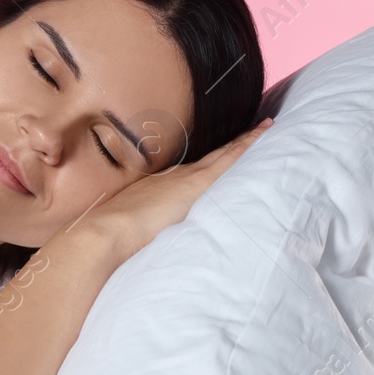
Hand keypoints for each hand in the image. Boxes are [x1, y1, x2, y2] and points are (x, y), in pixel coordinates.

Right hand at [83, 117, 273, 260]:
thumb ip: (145, 232)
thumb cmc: (114, 238)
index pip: (193, 171)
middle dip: (233, 145)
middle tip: (255, 129)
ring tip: (266, 128)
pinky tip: (265, 135)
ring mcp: (187, 178)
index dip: (210, 162)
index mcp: (160, 187)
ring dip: (245, 142)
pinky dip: (248, 145)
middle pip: (212, 158)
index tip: (222, 154)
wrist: (108, 233)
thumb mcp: (132, 231)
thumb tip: (148, 246)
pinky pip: (231, 158)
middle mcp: (175, 176)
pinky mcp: (198, 183)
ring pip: (224, 154)